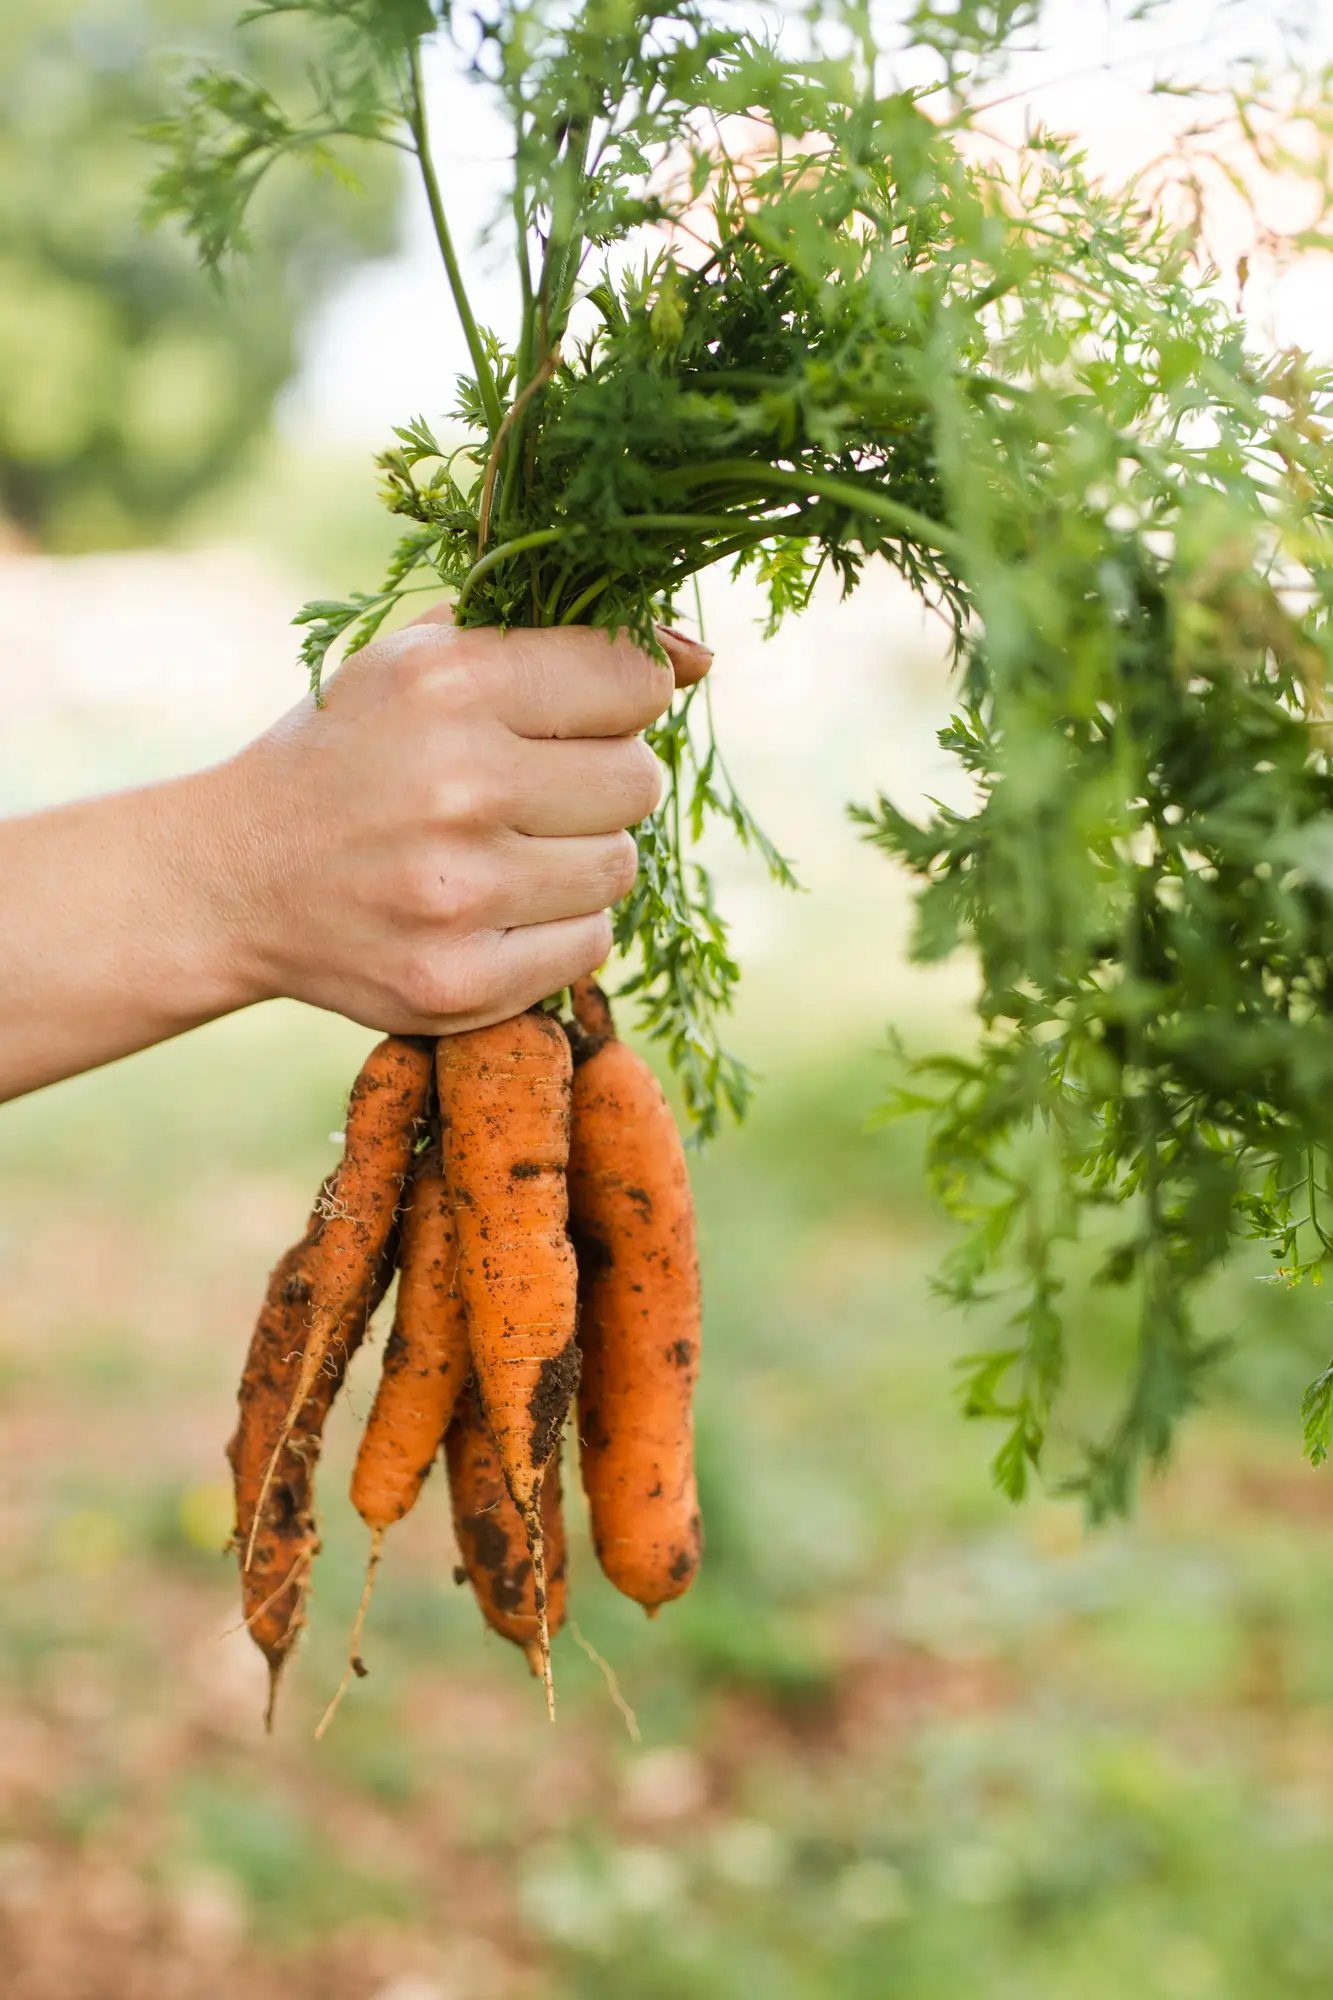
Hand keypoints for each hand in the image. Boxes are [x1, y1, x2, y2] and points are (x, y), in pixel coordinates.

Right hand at [211, 610, 711, 1034]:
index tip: (577, 713)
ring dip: (582, 856)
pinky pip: (590, 945)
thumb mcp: (423, 660)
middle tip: (531, 788)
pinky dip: (559, 927)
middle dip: (601, 780)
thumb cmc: (351, 753)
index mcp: (447, 681)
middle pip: (639, 781)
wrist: (233, 880)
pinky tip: (495, 906)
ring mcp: (458, 892)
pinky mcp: (459, 981)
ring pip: (621, 867)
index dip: (622, 696)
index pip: (634, 679)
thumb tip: (703, 660)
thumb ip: (558, 633)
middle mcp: (455, 783)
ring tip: (506, 846)